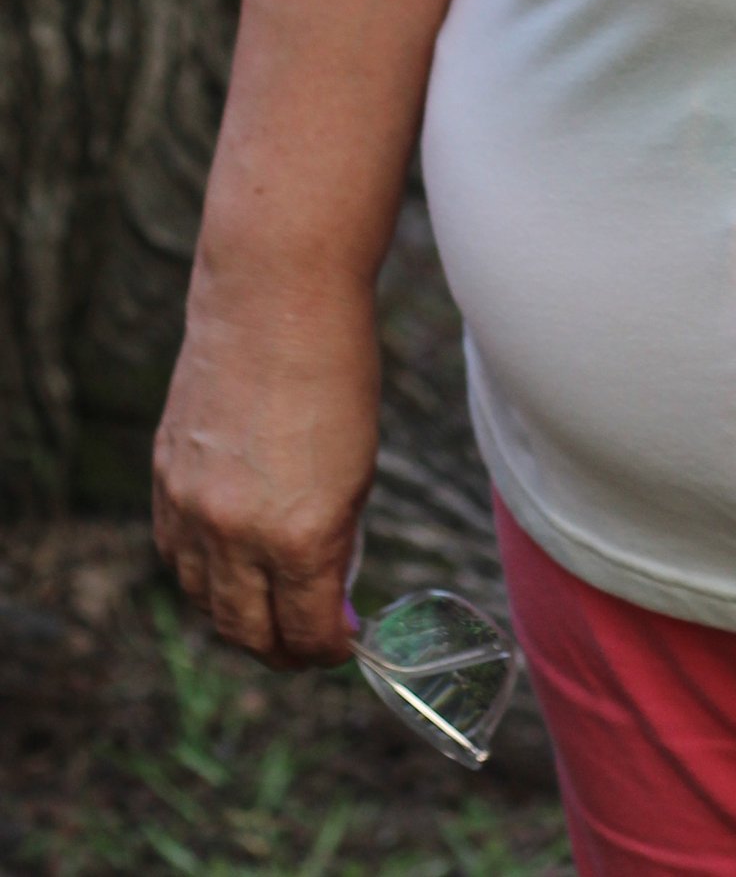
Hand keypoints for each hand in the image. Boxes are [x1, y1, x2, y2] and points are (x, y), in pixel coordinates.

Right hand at [152, 261, 378, 666]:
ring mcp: (191, 509)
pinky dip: (203, 573)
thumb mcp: (360, 467)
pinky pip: (176, 556)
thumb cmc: (337, 371)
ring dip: (238, 616)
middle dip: (282, 649)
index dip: (328, 650)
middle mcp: (236, 534)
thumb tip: (326, 594)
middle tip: (307, 643)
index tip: (343, 645)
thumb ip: (335, 538)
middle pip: (247, 632)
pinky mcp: (164, 481)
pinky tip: (230, 565)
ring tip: (270, 609)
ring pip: (205, 601)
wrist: (275, 298)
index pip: (306, 632)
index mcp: (300, 534)